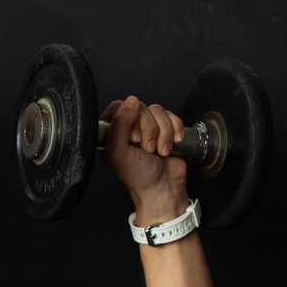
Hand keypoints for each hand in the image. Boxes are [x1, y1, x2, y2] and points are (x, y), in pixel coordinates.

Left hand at [99, 96, 189, 222]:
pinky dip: (175, 130)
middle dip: (148, 130)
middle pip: (140, 107)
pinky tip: (173, 144)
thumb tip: (131, 100)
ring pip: (157, 110)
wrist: (163, 186)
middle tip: (147, 149)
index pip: (118, 106)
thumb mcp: (118, 152)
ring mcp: (148, 126)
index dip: (128, 118)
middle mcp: (128, 126)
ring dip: (163, 133)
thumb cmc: (137, 174)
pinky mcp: (165, 127)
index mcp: (111, 131)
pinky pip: (172, 115)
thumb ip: (119, 125)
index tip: (133, 139)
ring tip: (160, 151)